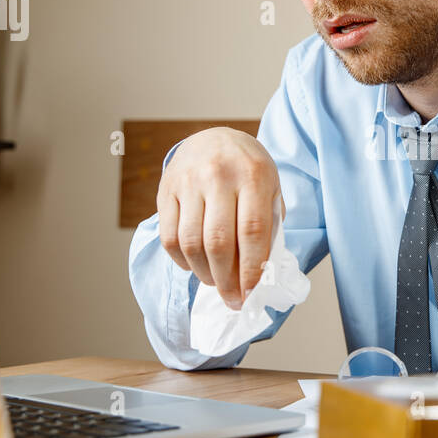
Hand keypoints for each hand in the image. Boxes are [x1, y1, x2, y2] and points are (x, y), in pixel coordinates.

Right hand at [156, 127, 284, 309]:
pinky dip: (182, 261)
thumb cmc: (249, 171)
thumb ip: (269, 226)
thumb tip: (261, 274)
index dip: (251, 270)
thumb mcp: (271, 189)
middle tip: (233, 299)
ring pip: (190, 242)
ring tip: (215, 283)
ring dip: (203, 273)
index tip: (251, 294)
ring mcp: (188, 182)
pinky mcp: (166, 190)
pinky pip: (169, 237)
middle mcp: (218, 175)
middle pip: (218, 241)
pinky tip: (195, 266)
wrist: (214, 138)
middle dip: (226, 280)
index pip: (252, 231)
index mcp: (252, 175)